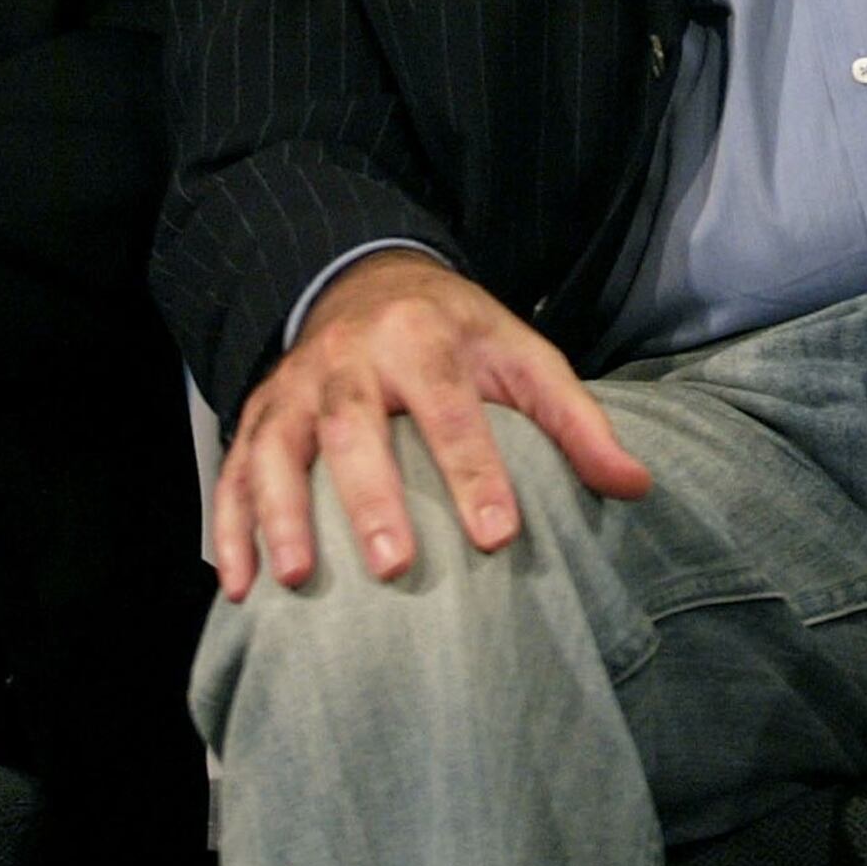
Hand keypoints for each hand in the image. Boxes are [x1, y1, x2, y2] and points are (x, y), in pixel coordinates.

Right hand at [214, 249, 649, 600]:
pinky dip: (230, 525)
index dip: (474, 469)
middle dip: (371, 496)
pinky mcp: (260, 412)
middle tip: (393, 567)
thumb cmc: (459, 334)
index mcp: (425, 337)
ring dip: (282, 512)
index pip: (451, 406)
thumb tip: (636, 486)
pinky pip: (233, 467)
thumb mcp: (522, 356)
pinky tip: (237, 586)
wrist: (369, 278)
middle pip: (354, 423)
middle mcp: (352, 356)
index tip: (499, 535)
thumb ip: (575, 421)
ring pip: (278, 445)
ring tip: (294, 579)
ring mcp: (297, 385)